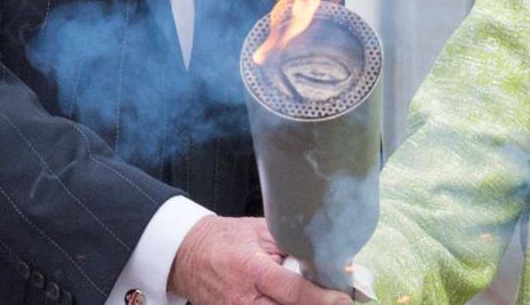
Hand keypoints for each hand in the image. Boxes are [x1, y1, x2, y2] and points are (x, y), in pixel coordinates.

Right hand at [166, 215, 351, 304]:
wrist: (185, 256)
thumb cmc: (224, 239)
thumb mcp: (257, 231)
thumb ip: (289, 244)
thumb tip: (323, 257)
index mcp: (252, 270)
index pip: (293, 291)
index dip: (321, 299)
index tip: (344, 300)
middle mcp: (244, 300)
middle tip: (338, 301)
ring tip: (321, 299)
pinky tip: (298, 301)